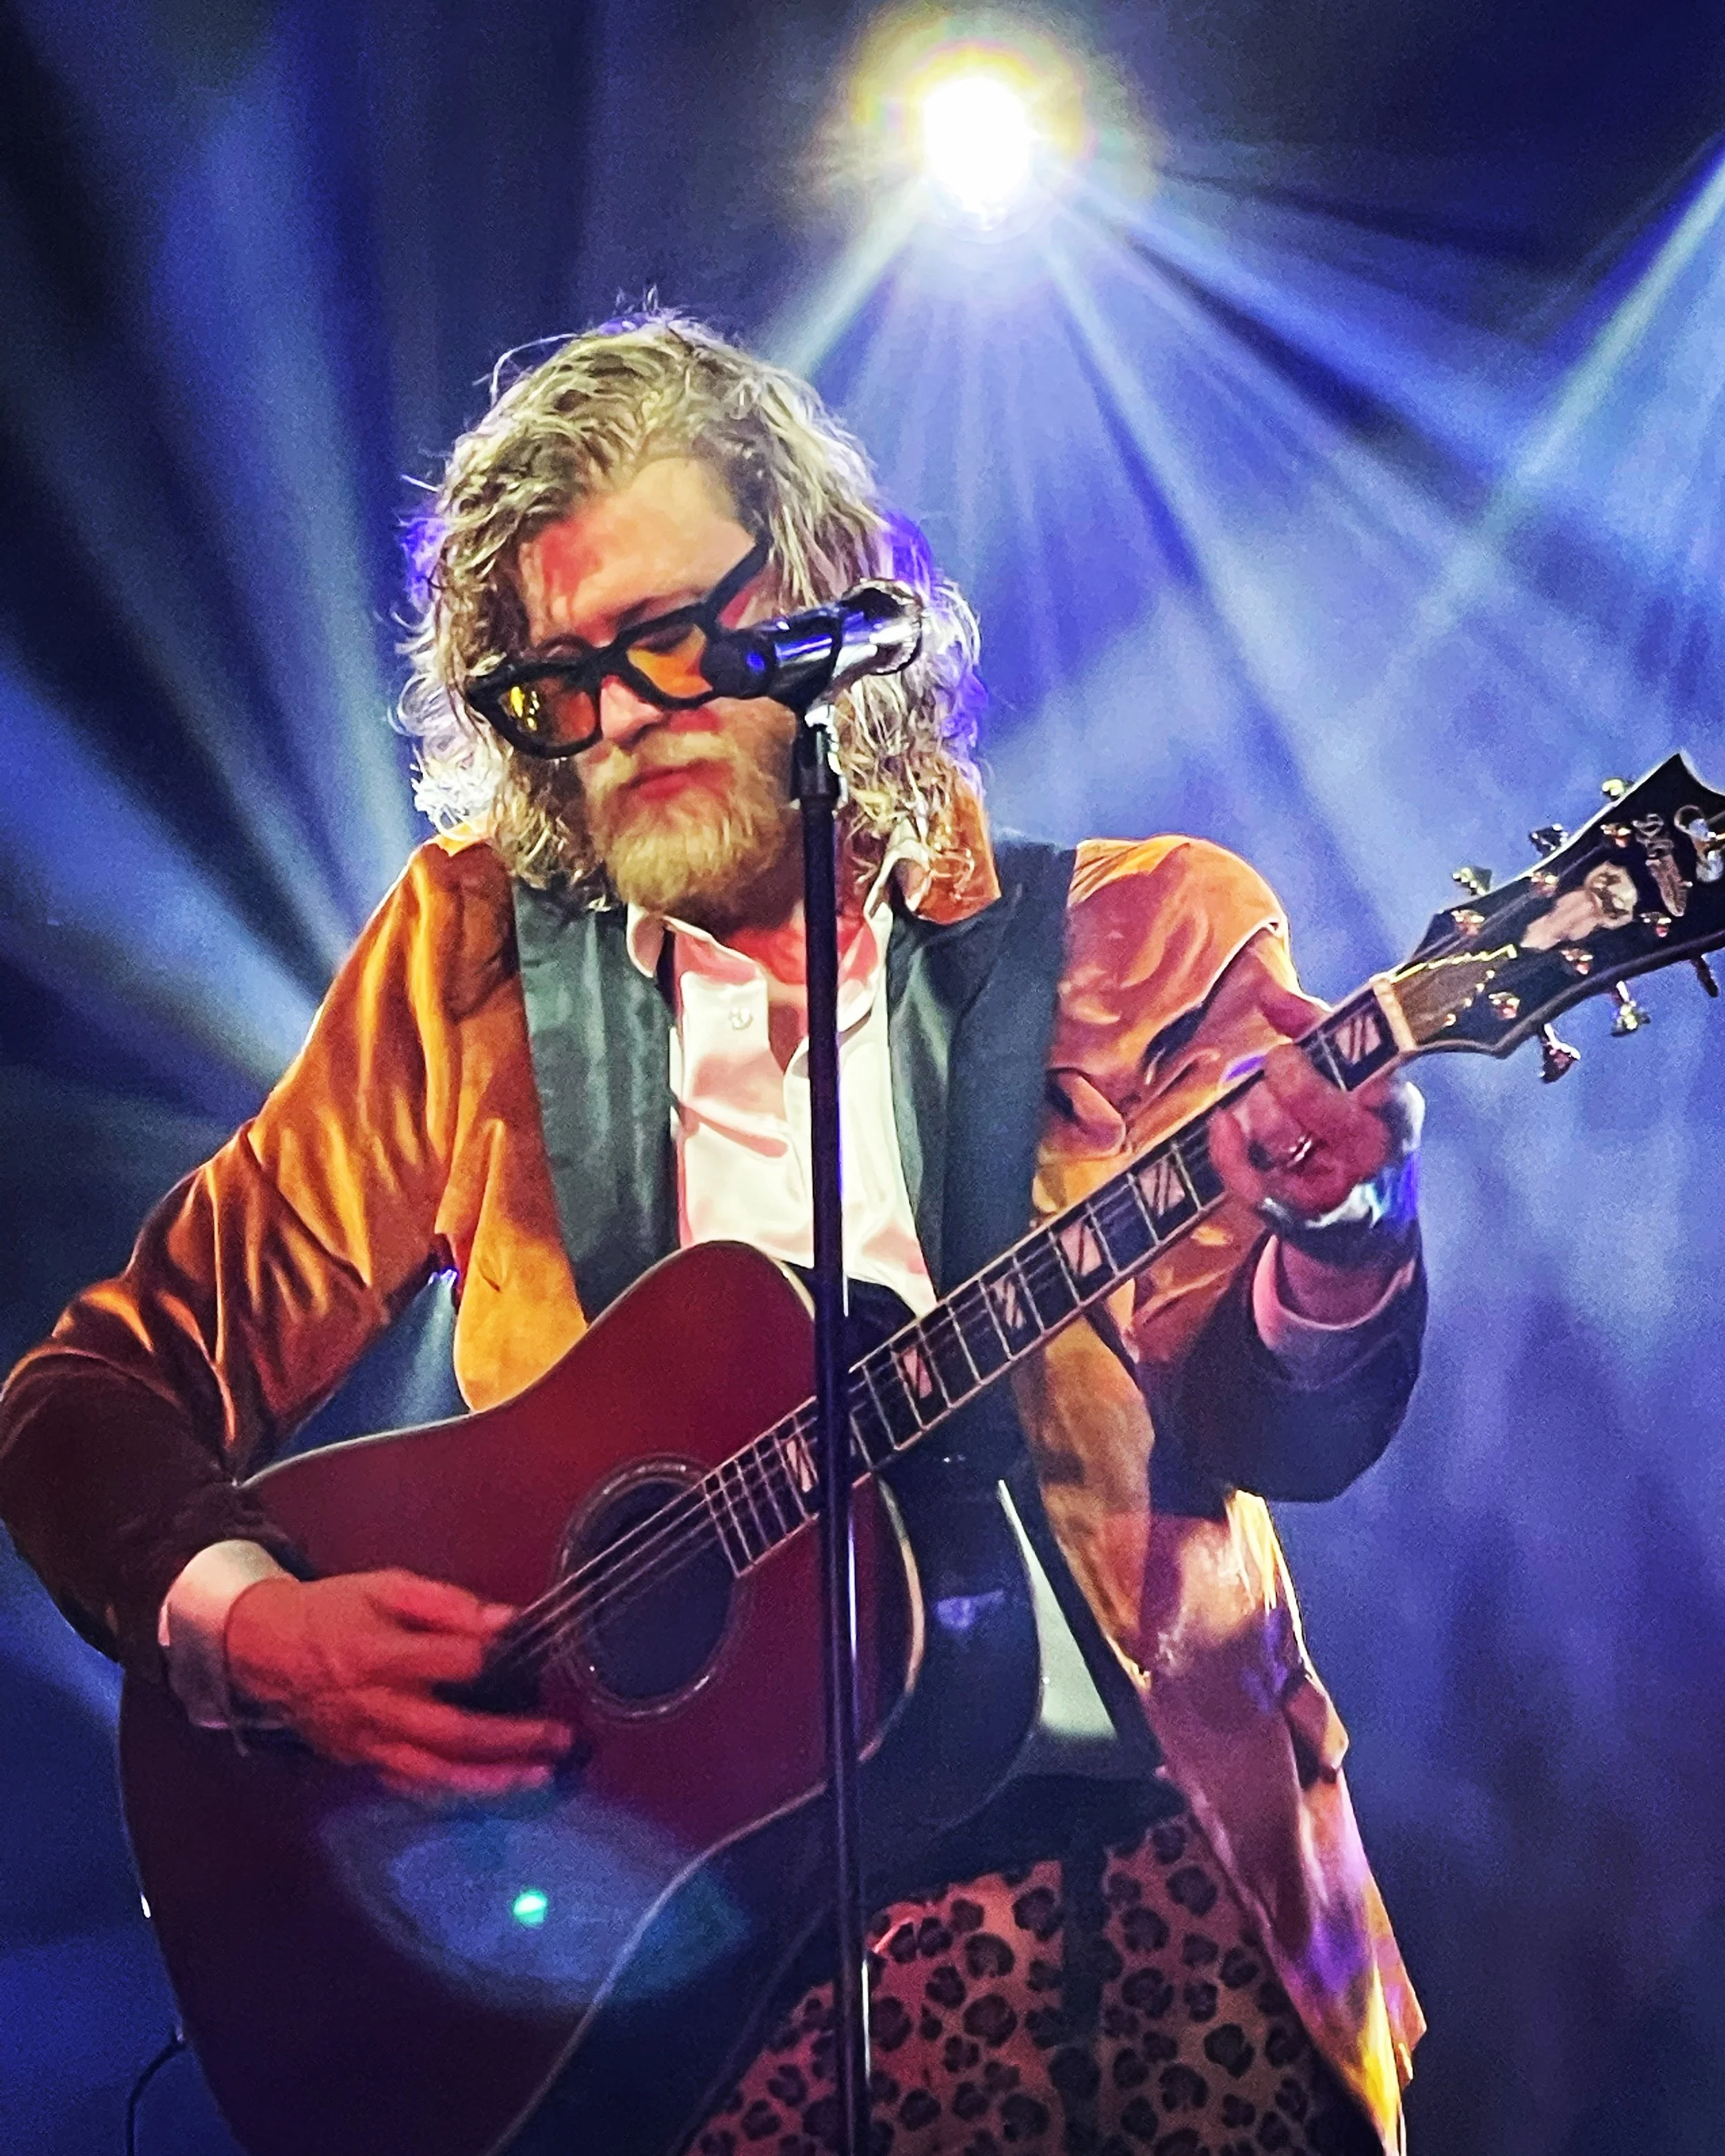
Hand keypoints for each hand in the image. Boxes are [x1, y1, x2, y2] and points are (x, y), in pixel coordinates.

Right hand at [224, 1568, 576, 1800]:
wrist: (266, 1650)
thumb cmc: (335, 1611)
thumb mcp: (387, 1587)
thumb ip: (445, 1604)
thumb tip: (505, 1621)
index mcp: (380, 1656)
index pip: (451, 1664)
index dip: (497, 1659)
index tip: (536, 1654)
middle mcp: (376, 1708)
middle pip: (452, 1733)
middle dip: (511, 1739)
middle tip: (559, 1737)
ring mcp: (369, 1743)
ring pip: (435, 1772)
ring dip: (492, 1779)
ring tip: (538, 1775)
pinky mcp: (363, 1761)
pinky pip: (413, 1785)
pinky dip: (453, 1790)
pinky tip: (491, 1788)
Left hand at [1208, 979, 1419, 1323]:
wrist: (1357, 1222)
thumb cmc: (1346, 1128)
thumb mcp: (1346, 1077)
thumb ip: (1311, 1027)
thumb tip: (1267, 989)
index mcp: (1396, 1107)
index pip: (1379, 1075)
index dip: (1337, 1055)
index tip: (1299, 1040)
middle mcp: (1375, 1153)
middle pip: (1334, 1116)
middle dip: (1296, 1084)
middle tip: (1277, 1063)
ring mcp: (1338, 1190)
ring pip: (1287, 1142)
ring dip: (1261, 1112)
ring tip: (1263, 1104)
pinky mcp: (1301, 1220)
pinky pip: (1253, 1183)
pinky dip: (1230, 1152)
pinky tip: (1222, 1125)